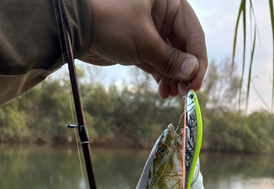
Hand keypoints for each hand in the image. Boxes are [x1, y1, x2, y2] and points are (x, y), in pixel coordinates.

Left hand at [81, 0, 206, 97]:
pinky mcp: (139, 45)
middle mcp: (163, 15)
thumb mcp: (144, 42)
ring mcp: (151, 31)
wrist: (76, 28)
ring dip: (173, 78)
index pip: (194, 34)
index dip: (198, 61)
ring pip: (170, 58)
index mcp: (169, 3)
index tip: (195, 84)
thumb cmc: (110, 24)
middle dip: (184, 72)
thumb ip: (170, 59)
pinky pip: (157, 63)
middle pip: (184, 48)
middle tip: (184, 94)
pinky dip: (161, 77)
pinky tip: (163, 91)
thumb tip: (192, 72)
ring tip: (171, 95)